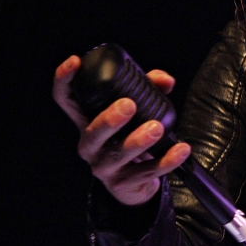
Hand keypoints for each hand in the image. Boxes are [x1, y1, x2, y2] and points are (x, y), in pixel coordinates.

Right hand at [53, 55, 190, 205]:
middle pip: (92, 132)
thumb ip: (150, 89)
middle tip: (128, 105)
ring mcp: (105, 166)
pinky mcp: (123, 184)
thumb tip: (166, 80)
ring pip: (118, 155)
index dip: (65, 80)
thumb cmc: (129, 137)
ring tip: (156, 128)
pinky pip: (146, 172)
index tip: (75, 61)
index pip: (66, 99)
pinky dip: (166, 160)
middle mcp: (91, 144)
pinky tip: (181, 149)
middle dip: (109, 119)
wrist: (134, 184)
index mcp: (87, 121)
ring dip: (138, 141)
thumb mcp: (137, 111)